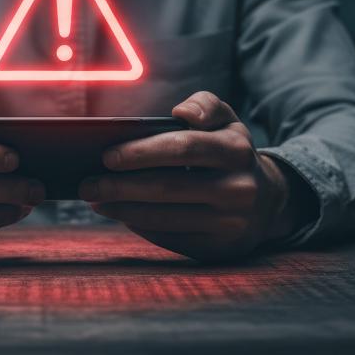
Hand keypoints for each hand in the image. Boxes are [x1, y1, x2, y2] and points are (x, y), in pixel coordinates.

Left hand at [79, 91, 297, 261]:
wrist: (267, 202)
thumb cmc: (230, 153)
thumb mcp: (228, 122)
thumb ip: (206, 105)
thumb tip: (182, 112)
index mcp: (236, 151)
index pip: (183, 148)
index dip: (142, 152)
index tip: (106, 157)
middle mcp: (238, 189)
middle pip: (168, 187)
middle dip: (121, 186)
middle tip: (87, 185)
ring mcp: (230, 223)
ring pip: (165, 217)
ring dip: (123, 210)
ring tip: (96, 201)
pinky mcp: (219, 249)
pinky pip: (171, 238)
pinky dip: (142, 226)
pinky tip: (122, 215)